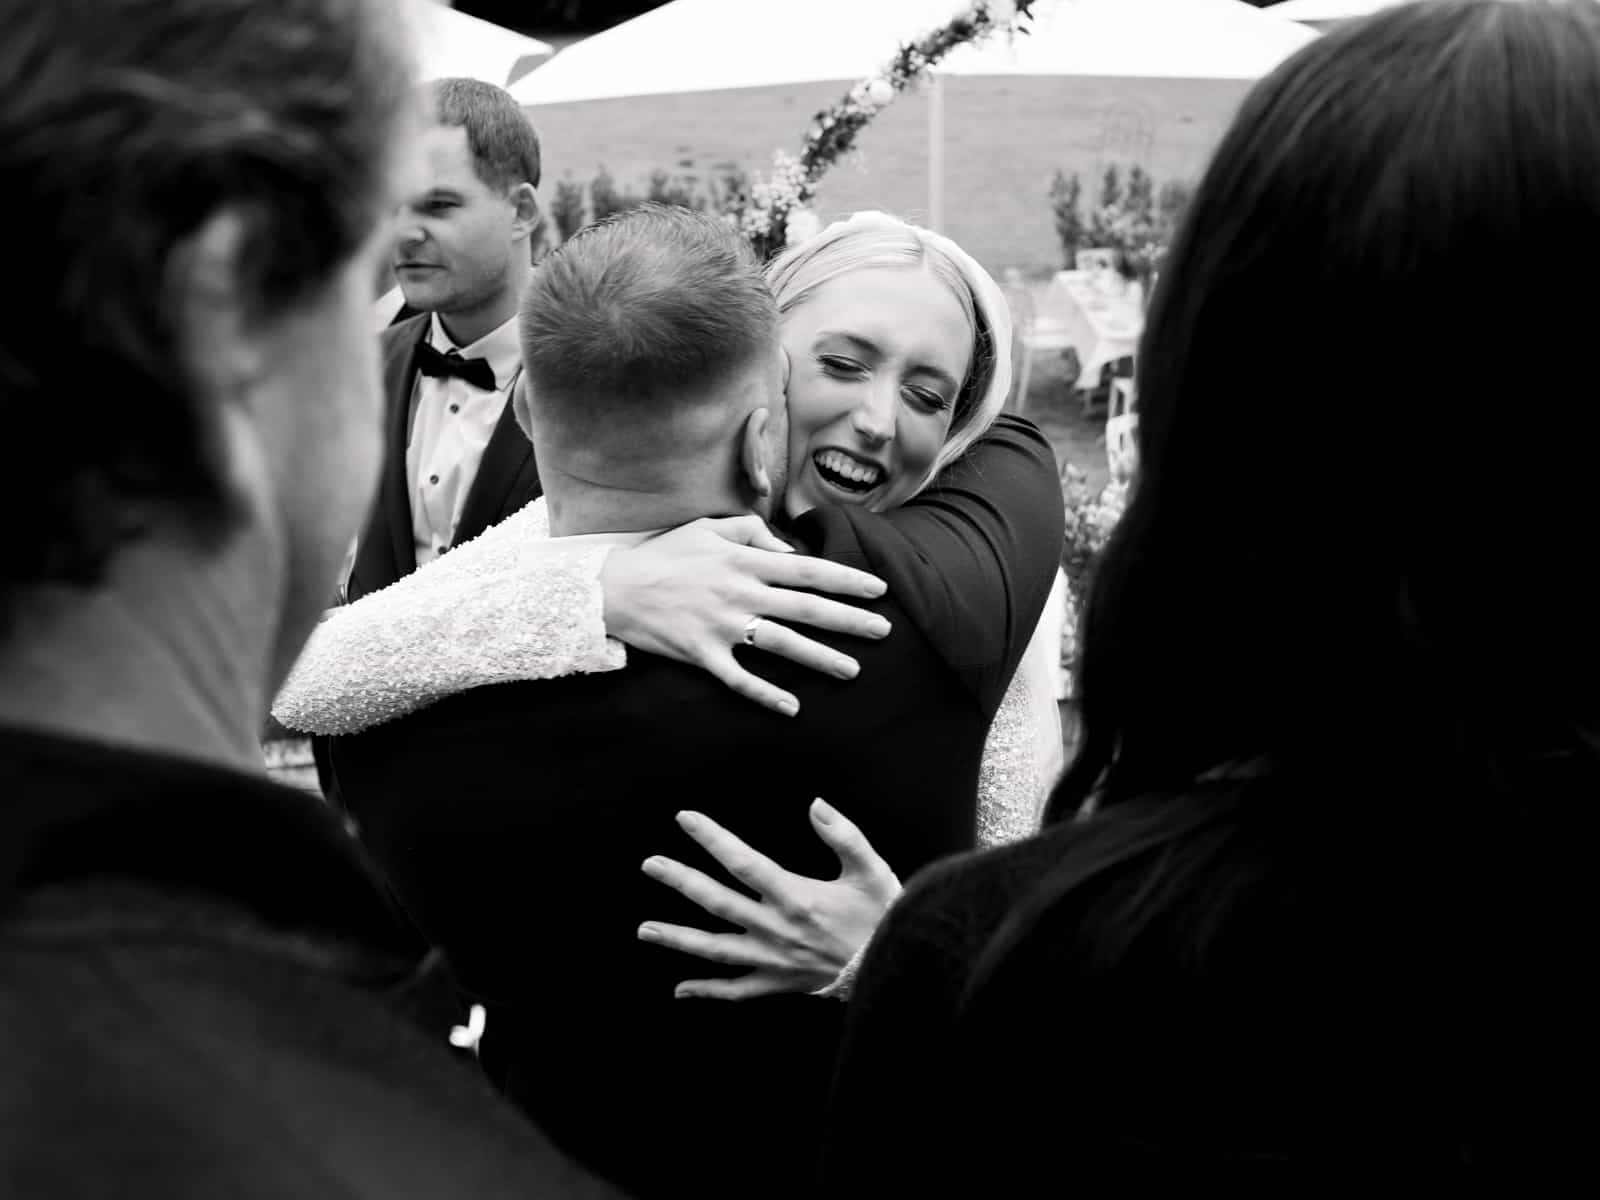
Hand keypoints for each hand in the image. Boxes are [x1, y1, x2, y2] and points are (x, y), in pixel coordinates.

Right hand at [600, 516, 891, 714]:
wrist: (615, 588)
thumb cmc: (665, 554)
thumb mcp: (707, 527)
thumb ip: (752, 531)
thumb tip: (789, 550)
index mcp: (745, 560)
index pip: (808, 570)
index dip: (846, 580)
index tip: (878, 590)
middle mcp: (740, 592)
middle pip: (806, 608)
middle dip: (850, 620)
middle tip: (884, 632)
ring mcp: (723, 626)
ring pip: (782, 643)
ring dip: (821, 658)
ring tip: (853, 670)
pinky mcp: (703, 654)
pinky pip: (739, 678)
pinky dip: (765, 694)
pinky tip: (792, 707)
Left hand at [636, 799, 902, 999]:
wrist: (897, 969)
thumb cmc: (885, 917)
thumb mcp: (871, 869)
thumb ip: (843, 834)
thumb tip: (814, 804)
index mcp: (795, 896)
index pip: (742, 862)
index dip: (712, 839)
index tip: (685, 819)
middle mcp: (776, 929)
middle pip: (717, 902)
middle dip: (681, 882)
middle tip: (649, 865)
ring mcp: (773, 960)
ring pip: (715, 950)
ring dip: (677, 939)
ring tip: (643, 929)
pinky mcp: (778, 983)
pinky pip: (736, 991)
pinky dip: (707, 992)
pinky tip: (679, 990)